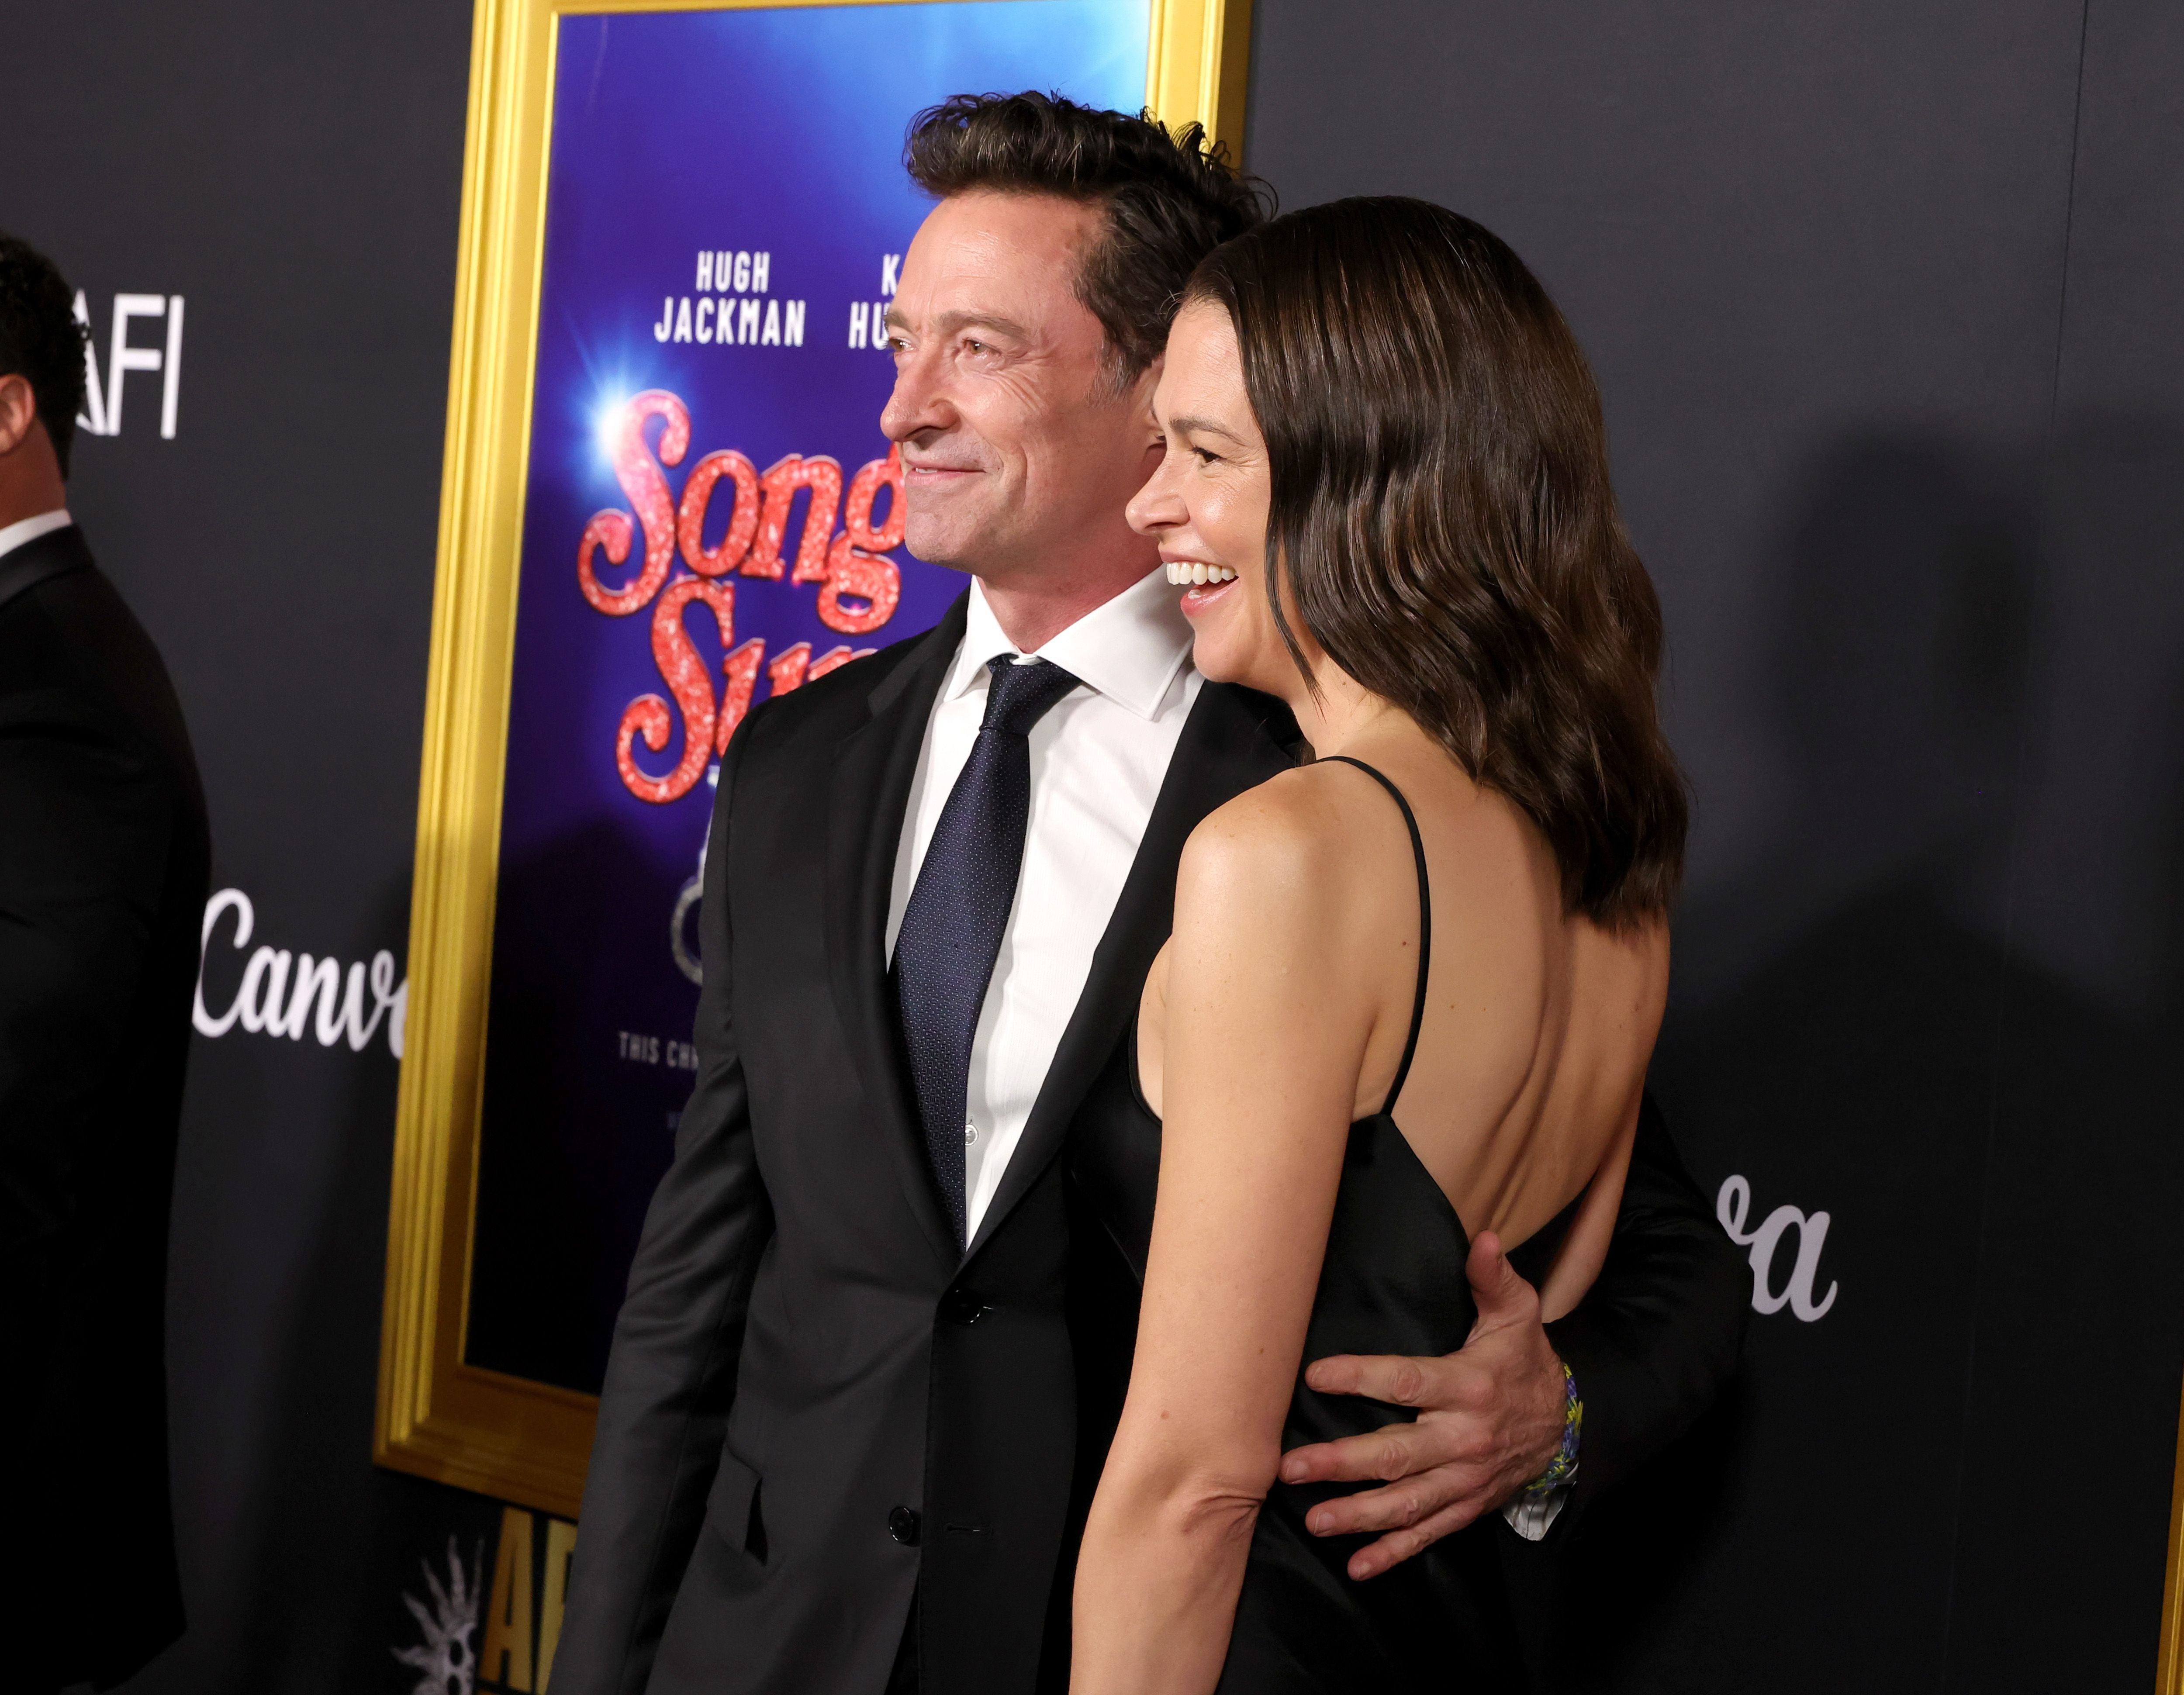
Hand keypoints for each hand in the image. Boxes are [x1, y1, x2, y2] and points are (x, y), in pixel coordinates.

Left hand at [1276, 1231, 1567, 1578]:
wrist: (1568, 1423)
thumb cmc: (1525, 1361)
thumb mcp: (1517, 1313)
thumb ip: (1493, 1279)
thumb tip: (1484, 1239)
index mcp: (1468, 1387)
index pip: (1406, 1381)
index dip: (1360, 1378)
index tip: (1315, 1375)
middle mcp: (1464, 1439)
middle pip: (1396, 1454)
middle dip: (1341, 1463)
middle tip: (1291, 1467)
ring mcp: (1465, 1480)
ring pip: (1407, 1503)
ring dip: (1358, 1516)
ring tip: (1314, 1521)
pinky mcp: (1467, 1506)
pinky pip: (1428, 1534)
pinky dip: (1394, 1554)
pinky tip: (1358, 1566)